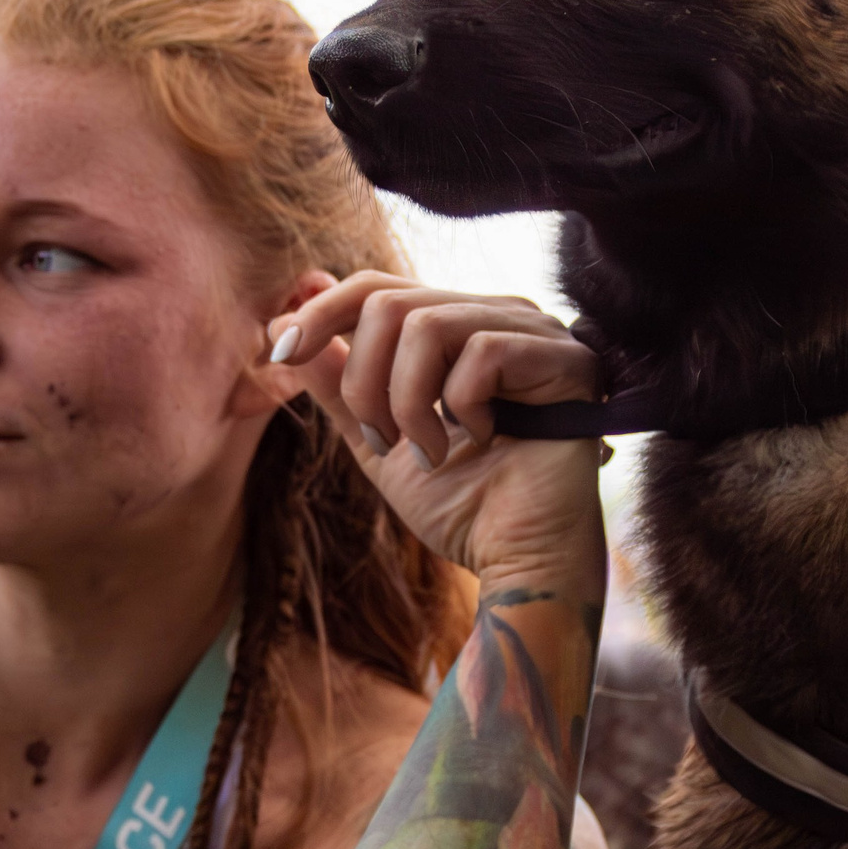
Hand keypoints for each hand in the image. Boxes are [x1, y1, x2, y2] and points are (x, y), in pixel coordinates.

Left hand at [269, 272, 606, 592]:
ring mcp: (536, 331)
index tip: (282, 353)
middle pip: (391, 301)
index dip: (322, 313)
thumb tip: (281, 325)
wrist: (519, 560)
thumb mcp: (377, 441)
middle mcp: (497, 315)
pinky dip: (462, 406)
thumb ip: (336, 385)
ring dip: (407, 402)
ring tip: (425, 452)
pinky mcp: (566, 359)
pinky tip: (483, 441)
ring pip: (427, 325)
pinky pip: (483, 351)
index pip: (378, 287)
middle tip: (381, 441)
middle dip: (363, 380)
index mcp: (456, 327)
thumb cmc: (461, 505)